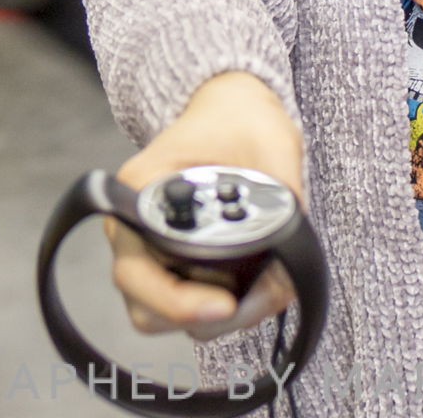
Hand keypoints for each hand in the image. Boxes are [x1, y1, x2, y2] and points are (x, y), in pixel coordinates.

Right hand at [108, 72, 304, 339]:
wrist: (229, 104)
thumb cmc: (240, 116)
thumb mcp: (272, 146)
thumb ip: (285, 200)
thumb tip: (292, 261)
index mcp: (140, 189)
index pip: (138, 268)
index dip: (179, 300)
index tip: (228, 302)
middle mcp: (129, 223)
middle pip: (147, 305)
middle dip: (205, 316)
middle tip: (258, 299)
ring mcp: (144, 245)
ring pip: (160, 314)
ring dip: (212, 318)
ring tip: (261, 290)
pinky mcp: (164, 259)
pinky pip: (178, 304)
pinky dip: (213, 308)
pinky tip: (251, 285)